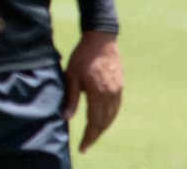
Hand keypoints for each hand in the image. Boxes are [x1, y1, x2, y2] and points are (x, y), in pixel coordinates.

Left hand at [64, 31, 122, 152]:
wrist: (101, 39)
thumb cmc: (82, 56)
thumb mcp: (71, 75)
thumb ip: (71, 97)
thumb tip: (66, 117)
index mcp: (97, 93)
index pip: (94, 122)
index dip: (88, 137)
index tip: (82, 147)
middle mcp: (110, 94)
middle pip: (104, 122)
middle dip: (95, 135)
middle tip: (86, 144)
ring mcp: (117, 90)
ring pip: (112, 116)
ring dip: (103, 127)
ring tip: (93, 134)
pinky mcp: (120, 86)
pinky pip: (116, 107)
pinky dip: (110, 117)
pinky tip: (104, 120)